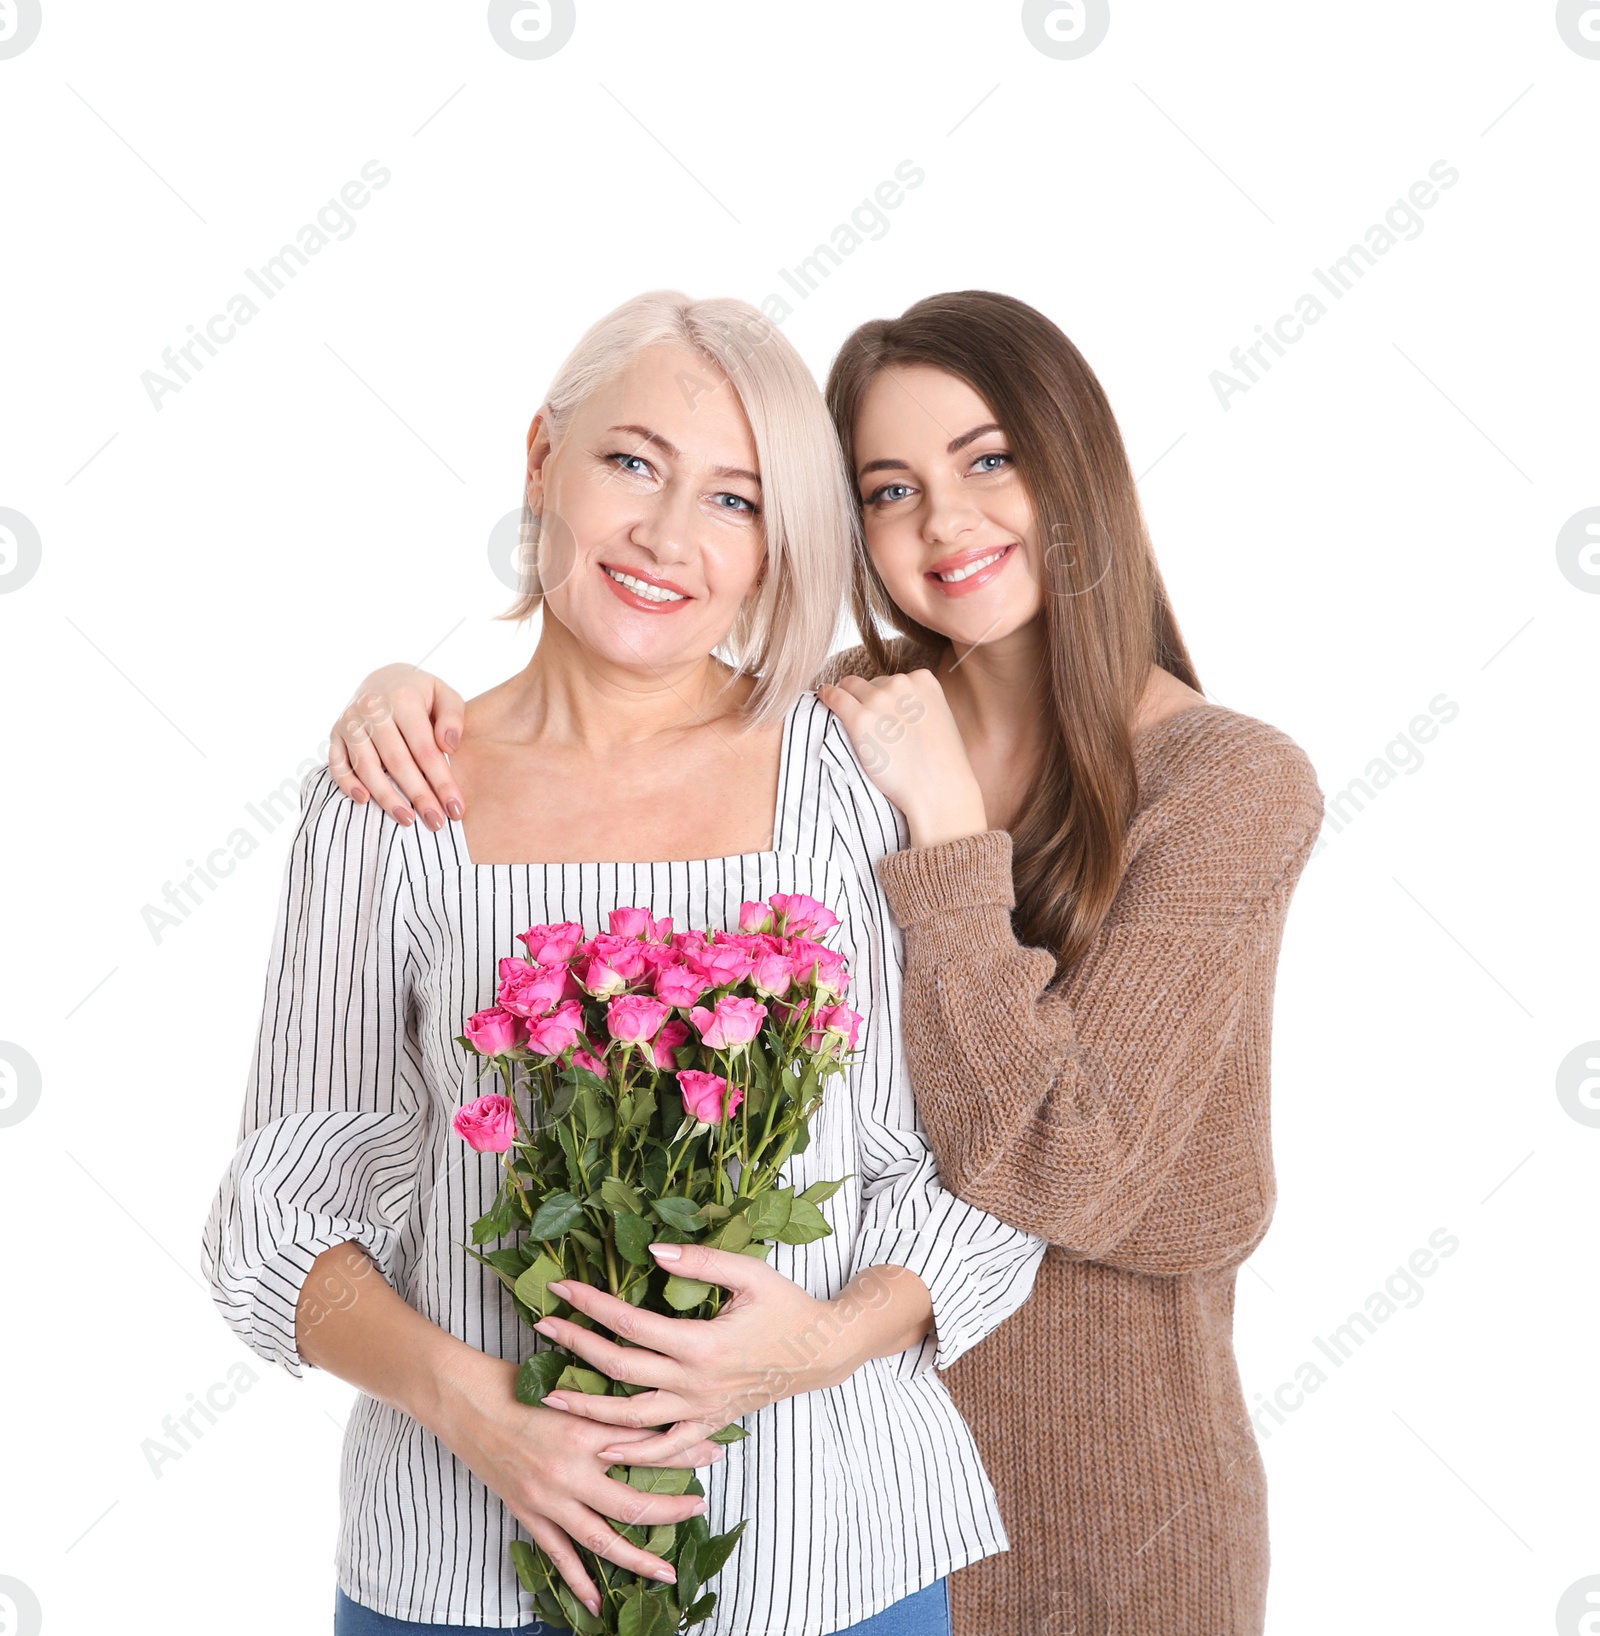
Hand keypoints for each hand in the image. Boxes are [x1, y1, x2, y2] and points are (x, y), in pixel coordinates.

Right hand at [329, 663, 465, 830]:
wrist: (384, 679)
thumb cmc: (421, 694)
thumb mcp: (444, 694)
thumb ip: (453, 717)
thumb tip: (449, 746)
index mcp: (403, 698)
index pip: (425, 749)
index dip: (441, 781)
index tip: (456, 807)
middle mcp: (372, 709)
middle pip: (397, 762)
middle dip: (418, 796)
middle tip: (436, 822)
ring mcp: (350, 722)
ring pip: (366, 766)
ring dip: (386, 797)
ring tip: (408, 820)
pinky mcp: (335, 733)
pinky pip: (337, 763)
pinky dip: (347, 784)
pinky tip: (365, 802)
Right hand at [437, 1351, 726, 1618]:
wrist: (464, 1400)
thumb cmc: (517, 1381)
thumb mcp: (569, 1383)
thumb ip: (606, 1401)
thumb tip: (648, 1403)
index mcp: (585, 1429)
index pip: (647, 1446)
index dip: (683, 1450)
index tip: (714, 1449)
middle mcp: (570, 1470)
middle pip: (632, 1502)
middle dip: (672, 1510)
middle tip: (701, 1507)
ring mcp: (548, 1497)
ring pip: (601, 1539)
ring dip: (637, 1558)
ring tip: (666, 1572)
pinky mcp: (527, 1513)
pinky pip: (558, 1555)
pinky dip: (578, 1582)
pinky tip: (597, 1604)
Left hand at [532, 1244, 881, 1466]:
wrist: (821, 1352)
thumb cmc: (786, 1306)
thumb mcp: (749, 1273)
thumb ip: (700, 1262)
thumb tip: (652, 1251)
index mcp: (701, 1343)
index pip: (631, 1323)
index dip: (593, 1305)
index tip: (562, 1288)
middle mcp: (695, 1383)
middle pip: (620, 1368)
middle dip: (576, 1346)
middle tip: (542, 1327)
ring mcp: (700, 1409)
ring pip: (633, 1417)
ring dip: (589, 1407)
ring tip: (551, 1393)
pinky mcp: (709, 1423)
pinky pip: (666, 1447)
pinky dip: (633, 1452)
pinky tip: (603, 1447)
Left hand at [816, 671, 986, 847]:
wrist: (937, 789)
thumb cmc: (941, 764)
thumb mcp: (938, 719)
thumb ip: (918, 705)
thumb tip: (894, 706)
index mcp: (924, 680)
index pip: (894, 679)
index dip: (885, 696)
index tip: (881, 710)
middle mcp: (901, 683)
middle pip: (872, 682)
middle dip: (867, 697)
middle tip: (867, 721)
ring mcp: (878, 699)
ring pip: (851, 686)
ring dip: (847, 696)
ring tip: (842, 710)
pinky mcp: (859, 718)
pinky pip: (834, 697)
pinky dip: (826, 695)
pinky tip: (822, 696)